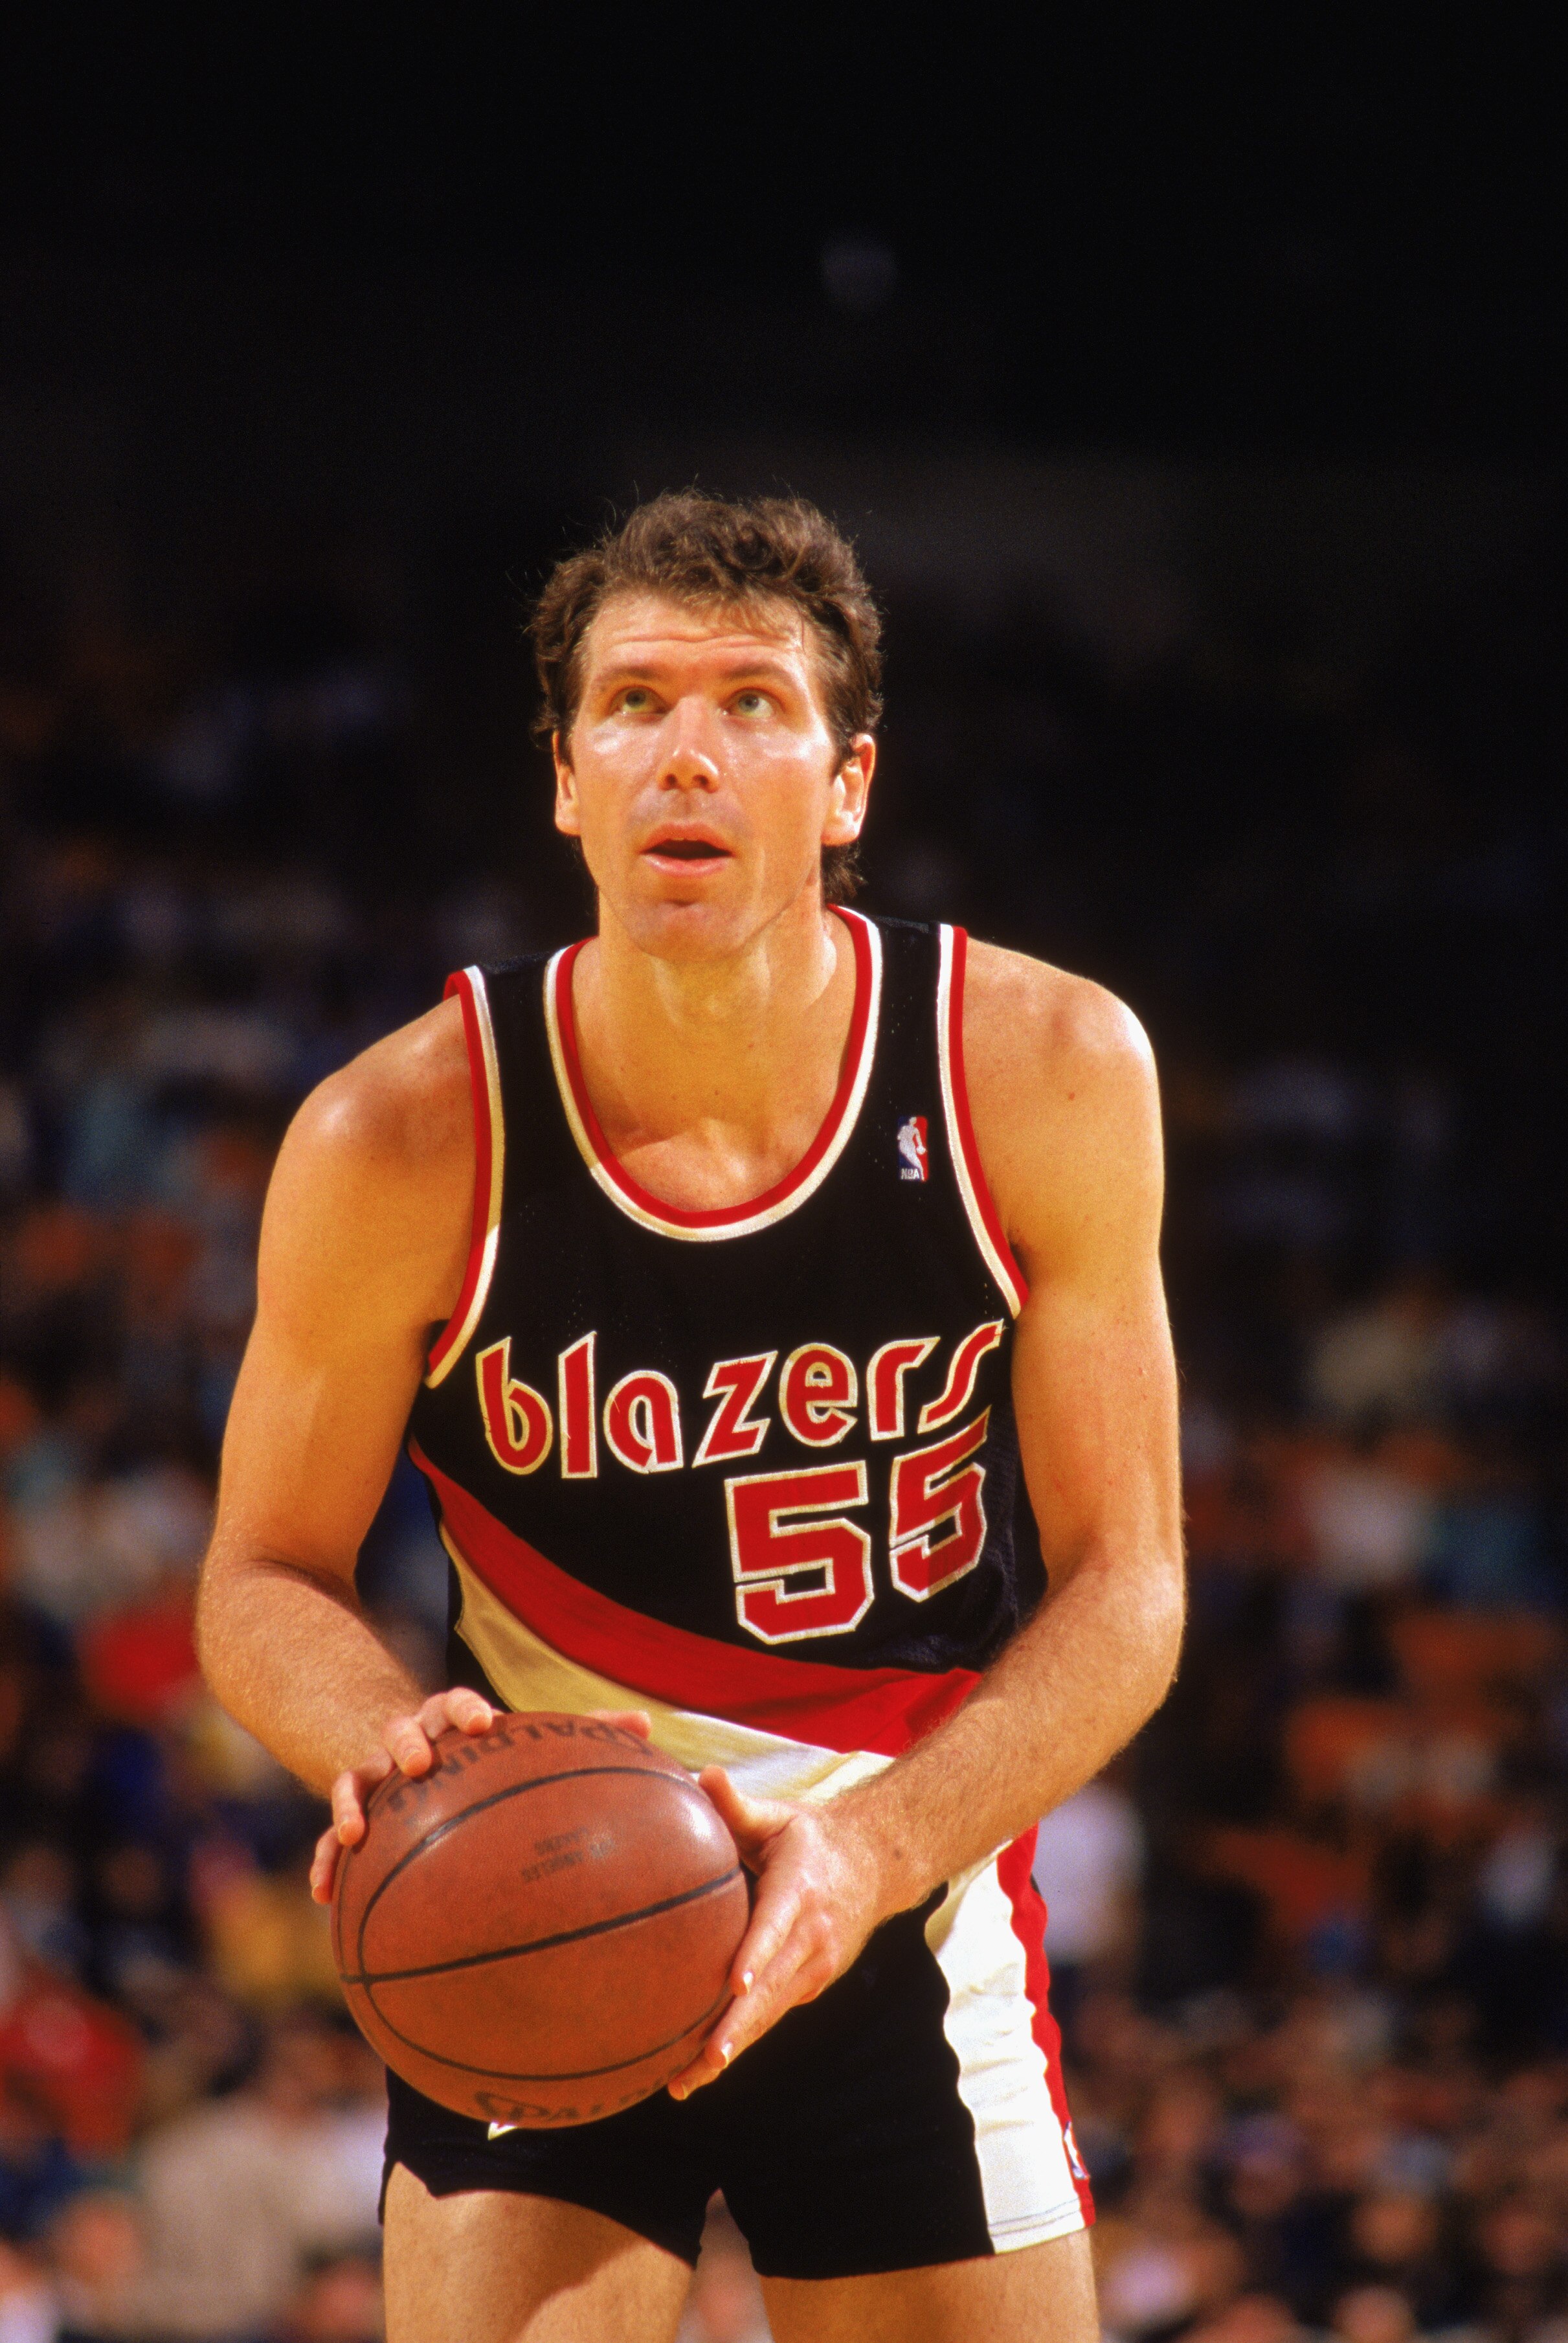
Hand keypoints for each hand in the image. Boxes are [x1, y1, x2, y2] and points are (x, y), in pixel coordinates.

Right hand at [309, 1699, 650, 1903]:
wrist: (414, 1754)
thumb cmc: (488, 1755)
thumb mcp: (525, 1742)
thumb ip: (585, 1734)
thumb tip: (650, 1725)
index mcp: (453, 1723)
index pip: (458, 1703)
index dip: (469, 1708)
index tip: (484, 1721)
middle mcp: (411, 1742)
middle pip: (401, 1728)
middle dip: (408, 1741)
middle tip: (419, 1762)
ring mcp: (377, 1777)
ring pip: (355, 1778)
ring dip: (351, 1800)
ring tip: (353, 1833)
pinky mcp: (353, 1813)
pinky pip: (330, 1837)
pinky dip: (325, 1860)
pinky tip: (324, 1894)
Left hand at [665, 1768, 890, 2099]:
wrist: (874, 1866)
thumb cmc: (809, 1838)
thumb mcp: (779, 1816)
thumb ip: (738, 1804)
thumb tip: (701, 1775)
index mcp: (800, 1892)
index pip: (776, 1927)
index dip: (756, 1957)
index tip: (733, 1984)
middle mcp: (812, 1938)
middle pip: (770, 1989)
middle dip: (736, 2028)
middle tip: (702, 2060)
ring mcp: (815, 1968)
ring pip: (769, 2014)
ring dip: (732, 2048)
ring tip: (685, 2083)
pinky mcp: (809, 1985)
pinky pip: (771, 2015)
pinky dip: (741, 2040)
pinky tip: (700, 2068)